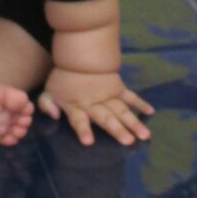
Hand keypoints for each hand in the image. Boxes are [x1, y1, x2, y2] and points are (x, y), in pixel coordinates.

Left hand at [38, 68, 153, 145]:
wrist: (79, 56)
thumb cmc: (64, 78)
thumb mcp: (48, 91)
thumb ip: (46, 105)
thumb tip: (53, 116)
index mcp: (76, 106)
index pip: (79, 120)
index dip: (83, 130)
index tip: (89, 142)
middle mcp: (94, 103)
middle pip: (106, 118)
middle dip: (117, 130)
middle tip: (128, 141)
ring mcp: (108, 96)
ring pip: (122, 111)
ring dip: (133, 123)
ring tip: (144, 135)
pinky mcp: (118, 89)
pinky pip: (131, 97)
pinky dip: (140, 104)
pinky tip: (150, 112)